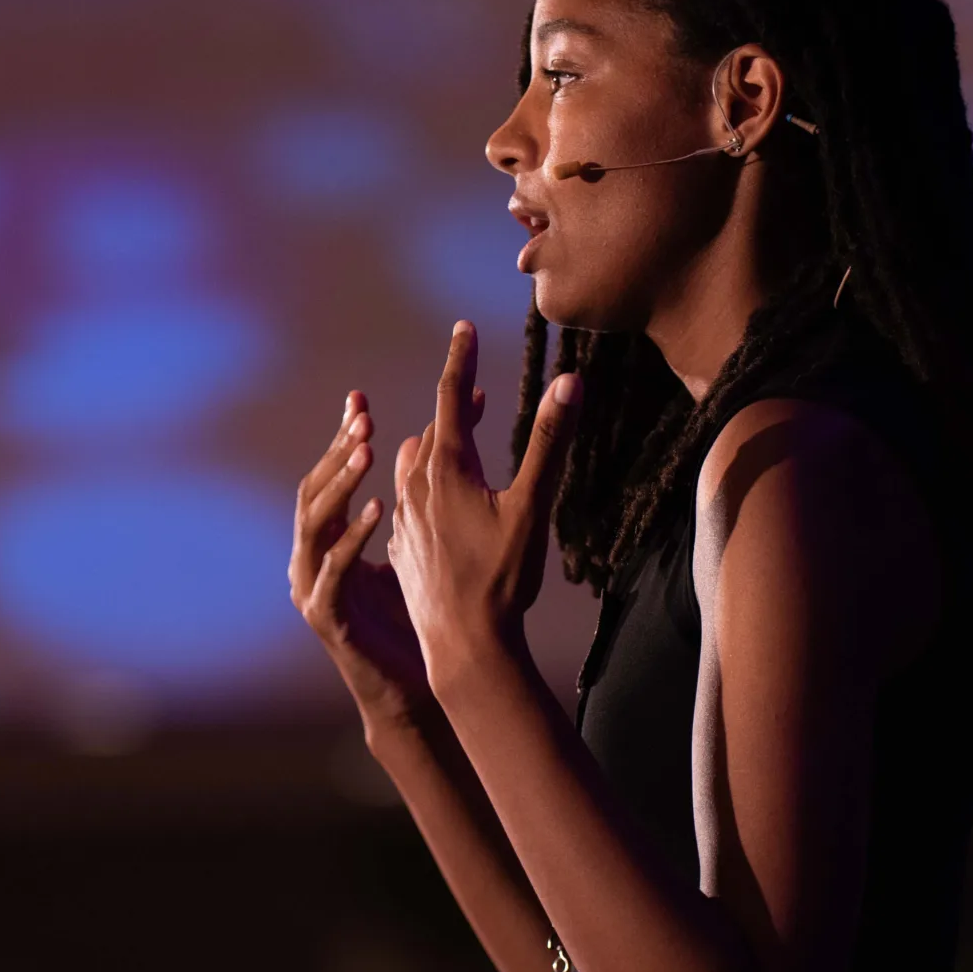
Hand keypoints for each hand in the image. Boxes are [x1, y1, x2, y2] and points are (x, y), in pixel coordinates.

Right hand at [290, 391, 432, 724]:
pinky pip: (334, 571)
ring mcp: (312, 591)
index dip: (339, 438)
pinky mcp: (328, 619)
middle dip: (336, 452)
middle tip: (364, 415)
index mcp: (326, 543)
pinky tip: (378, 512)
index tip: (359, 397)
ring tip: (368, 450)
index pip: (327, 479)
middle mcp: (309, 562)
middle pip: (312, 494)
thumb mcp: (412, 548)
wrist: (408, 691)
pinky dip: (352, 539)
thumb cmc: (412, 621)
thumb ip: (412, 498)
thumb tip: (428, 436)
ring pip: (314, 526)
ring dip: (341, 485)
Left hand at [385, 322, 580, 685]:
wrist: (464, 644)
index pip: (451, 396)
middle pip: (434, 431)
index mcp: (446, 469)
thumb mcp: (533, 506)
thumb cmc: (502, 578)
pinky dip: (424, 488)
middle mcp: (416, 487)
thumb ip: (549, 441)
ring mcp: (405, 519)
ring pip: (414, 466)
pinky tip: (438, 503)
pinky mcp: (403, 547)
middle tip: (473, 393)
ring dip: (436, 448)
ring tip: (455, 443)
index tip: (463, 327)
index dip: (460, 358)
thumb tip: (569, 381)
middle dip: (456, 409)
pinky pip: (409, 503)